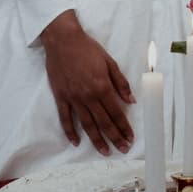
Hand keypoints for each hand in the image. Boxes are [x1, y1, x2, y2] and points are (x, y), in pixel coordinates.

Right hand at [40, 12, 135, 153]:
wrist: (62, 40)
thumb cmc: (88, 49)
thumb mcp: (110, 62)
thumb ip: (121, 83)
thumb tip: (131, 101)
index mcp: (102, 87)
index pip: (116, 112)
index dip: (124, 127)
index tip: (130, 137)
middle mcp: (88, 96)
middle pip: (103, 122)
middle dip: (114, 137)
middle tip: (122, 149)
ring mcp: (73, 98)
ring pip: (86, 124)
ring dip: (96, 139)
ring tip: (105, 151)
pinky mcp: (60, 97)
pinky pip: (65, 118)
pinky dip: (70, 132)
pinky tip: (76, 142)